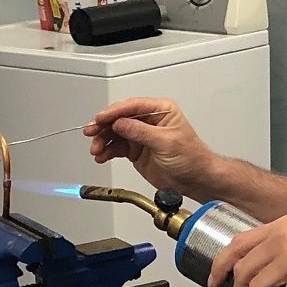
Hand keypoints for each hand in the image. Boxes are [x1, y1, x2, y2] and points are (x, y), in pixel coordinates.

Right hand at [83, 97, 215, 195]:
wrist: (195, 180)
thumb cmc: (191, 158)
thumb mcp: (166, 142)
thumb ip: (140, 132)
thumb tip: (120, 123)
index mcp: (161, 111)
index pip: (132, 106)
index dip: (114, 112)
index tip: (100, 118)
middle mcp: (149, 120)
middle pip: (120, 118)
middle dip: (104, 126)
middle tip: (91, 132)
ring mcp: (141, 135)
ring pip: (115, 133)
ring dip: (103, 140)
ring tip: (96, 150)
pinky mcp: (136, 150)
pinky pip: (117, 147)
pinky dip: (107, 151)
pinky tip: (101, 156)